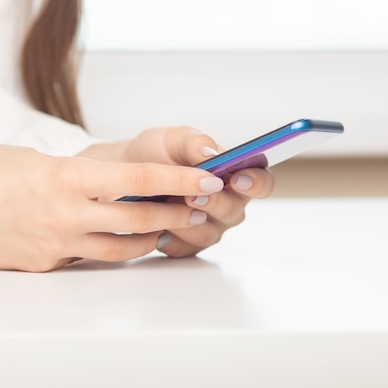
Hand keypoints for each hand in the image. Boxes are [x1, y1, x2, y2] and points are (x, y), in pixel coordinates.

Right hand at [0, 144, 223, 270]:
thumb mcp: (31, 159)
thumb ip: (73, 174)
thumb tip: (107, 185)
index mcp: (63, 177)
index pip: (138, 179)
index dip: (179, 179)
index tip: (206, 177)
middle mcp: (63, 214)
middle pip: (138, 220)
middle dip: (174, 214)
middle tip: (194, 207)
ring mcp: (53, 245)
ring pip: (120, 249)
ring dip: (147, 238)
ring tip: (161, 227)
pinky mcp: (42, 265)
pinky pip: (86, 259)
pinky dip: (105, 249)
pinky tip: (109, 239)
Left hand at [79, 127, 274, 256]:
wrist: (125, 173)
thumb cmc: (156, 153)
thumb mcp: (172, 138)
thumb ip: (194, 143)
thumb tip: (210, 153)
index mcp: (234, 175)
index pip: (261, 183)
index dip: (256, 183)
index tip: (238, 178)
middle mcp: (227, 204)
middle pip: (235, 212)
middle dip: (214, 203)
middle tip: (193, 195)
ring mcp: (208, 227)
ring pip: (209, 233)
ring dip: (187, 221)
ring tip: (166, 205)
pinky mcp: (186, 245)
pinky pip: (184, 248)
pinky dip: (169, 236)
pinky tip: (155, 222)